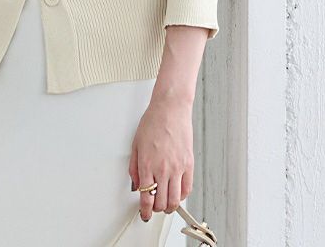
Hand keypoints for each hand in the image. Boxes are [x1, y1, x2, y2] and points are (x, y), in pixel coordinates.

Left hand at [129, 92, 194, 221]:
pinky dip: (182, 196)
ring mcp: (178, 167)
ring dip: (169, 206)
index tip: (144, 215)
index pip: (146, 198)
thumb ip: (134, 168)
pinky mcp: (189, 164)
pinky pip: (187, 188)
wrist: (170, 109)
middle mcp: (163, 169)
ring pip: (176, 200)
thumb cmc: (153, 122)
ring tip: (165, 203)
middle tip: (153, 207)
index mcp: (147, 164)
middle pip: (161, 203)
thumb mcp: (136, 144)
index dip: (145, 211)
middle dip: (156, 209)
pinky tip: (177, 193)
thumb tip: (137, 184)